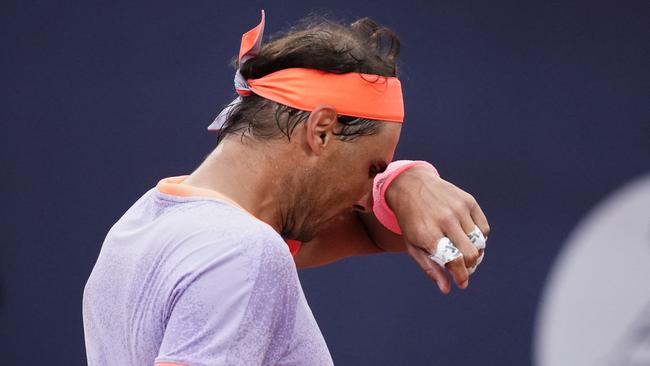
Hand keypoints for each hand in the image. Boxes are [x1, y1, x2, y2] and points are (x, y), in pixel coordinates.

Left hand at [385, 165, 489, 293]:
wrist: (411, 185)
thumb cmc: (411, 220)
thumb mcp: (412, 245)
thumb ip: (430, 267)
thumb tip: (447, 288)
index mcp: (428, 233)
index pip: (454, 261)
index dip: (461, 276)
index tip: (462, 283)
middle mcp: (445, 220)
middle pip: (471, 253)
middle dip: (470, 267)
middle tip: (465, 269)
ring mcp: (458, 209)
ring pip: (480, 241)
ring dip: (476, 253)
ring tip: (466, 254)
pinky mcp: (468, 201)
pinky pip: (484, 228)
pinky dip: (480, 238)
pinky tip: (469, 239)